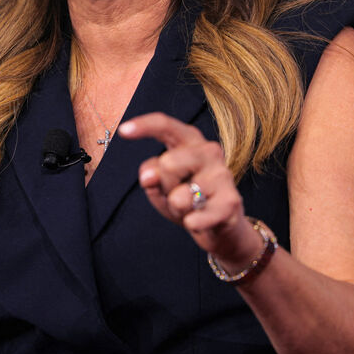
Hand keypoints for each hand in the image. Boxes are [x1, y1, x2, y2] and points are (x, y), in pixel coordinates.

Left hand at [117, 113, 262, 268]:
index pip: (166, 126)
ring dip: (177, 209)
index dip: (144, 126)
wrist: (222, 228)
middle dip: (164, 187)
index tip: (123, 131)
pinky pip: (194, 218)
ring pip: (179, 196)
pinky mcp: (230, 202)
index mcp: (190, 141)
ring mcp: (222, 175)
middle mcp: (210, 151)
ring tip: (191, 208)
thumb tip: (149, 175)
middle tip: (177, 195)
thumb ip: (150, 175)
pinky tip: (201, 221)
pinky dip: (191, 224)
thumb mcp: (161, 186)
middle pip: (167, 164)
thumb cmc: (188, 200)